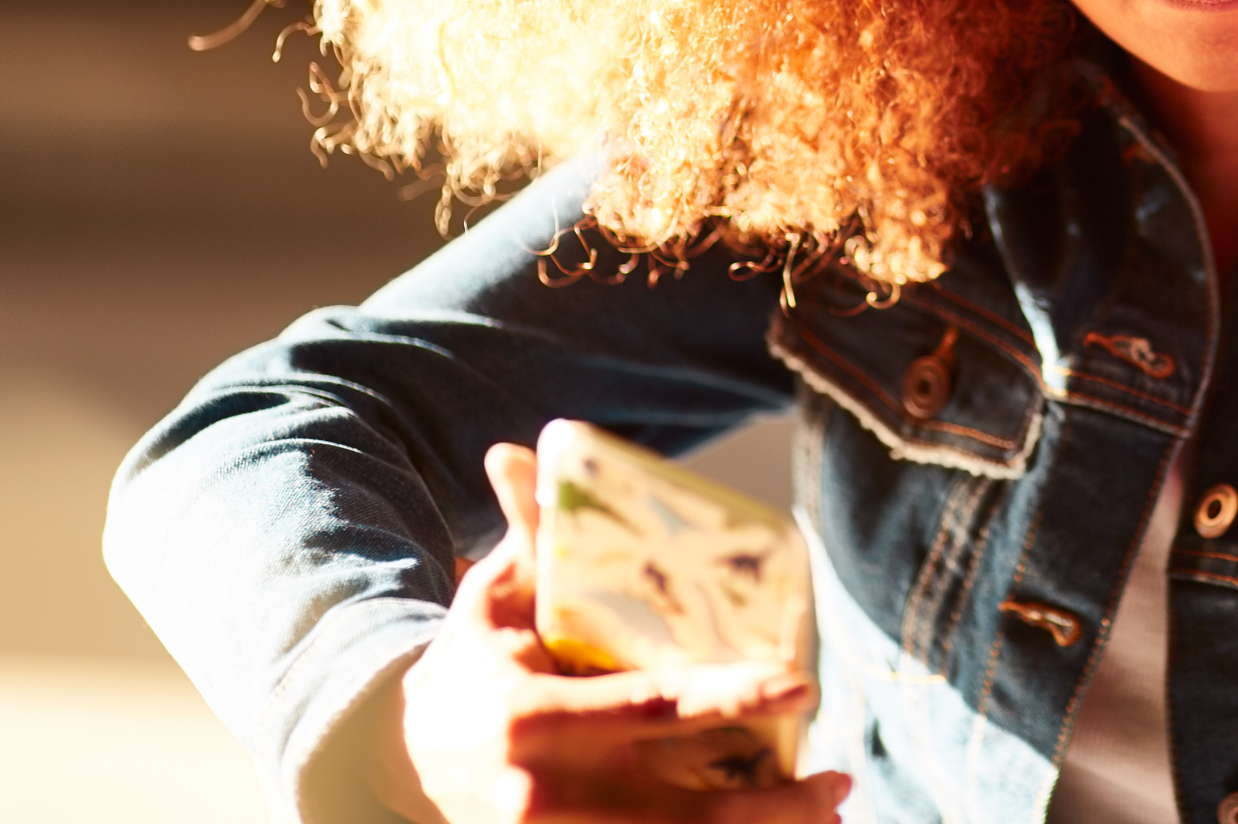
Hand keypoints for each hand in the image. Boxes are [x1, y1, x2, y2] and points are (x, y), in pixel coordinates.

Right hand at [376, 443, 849, 823]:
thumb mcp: (494, 599)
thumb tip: (516, 451)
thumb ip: (526, 534)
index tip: (799, 684)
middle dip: (769, 805)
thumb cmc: (473, 663)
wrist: (398, 757)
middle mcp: (547, 792)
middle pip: (679, 813)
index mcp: (535, 717)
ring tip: (828, 808)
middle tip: (839, 776)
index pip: (652, 706)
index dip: (730, 699)